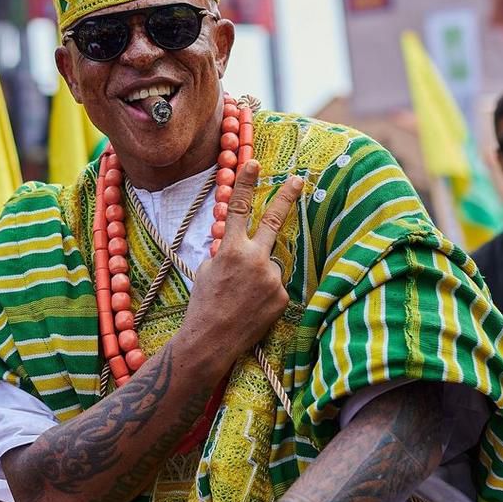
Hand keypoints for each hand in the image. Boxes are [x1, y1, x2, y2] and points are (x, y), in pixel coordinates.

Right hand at [180, 161, 302, 368]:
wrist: (212, 339)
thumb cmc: (204, 303)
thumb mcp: (208, 269)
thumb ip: (227, 250)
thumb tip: (240, 242)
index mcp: (231, 249)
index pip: (240, 208)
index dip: (247, 183)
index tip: (254, 162)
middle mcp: (254, 259)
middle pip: (275, 221)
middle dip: (286, 197)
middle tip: (298, 179)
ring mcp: (271, 278)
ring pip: (270, 265)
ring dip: (260, 276)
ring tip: (243, 297)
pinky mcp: (282, 296)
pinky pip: (276, 286)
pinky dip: (266, 294)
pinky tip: (252, 308)